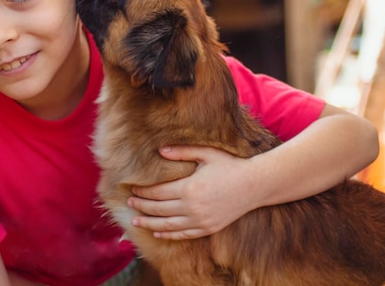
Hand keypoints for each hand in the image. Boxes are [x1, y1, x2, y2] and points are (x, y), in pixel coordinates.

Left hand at [128, 146, 257, 239]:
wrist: (255, 185)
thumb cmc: (230, 165)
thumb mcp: (206, 153)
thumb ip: (182, 152)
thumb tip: (160, 150)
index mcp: (189, 188)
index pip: (158, 192)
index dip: (143, 192)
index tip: (132, 189)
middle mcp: (192, 207)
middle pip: (159, 209)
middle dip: (141, 207)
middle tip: (129, 203)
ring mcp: (200, 220)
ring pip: (167, 225)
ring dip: (149, 224)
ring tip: (135, 222)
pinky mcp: (208, 228)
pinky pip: (183, 234)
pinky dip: (168, 234)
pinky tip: (157, 232)